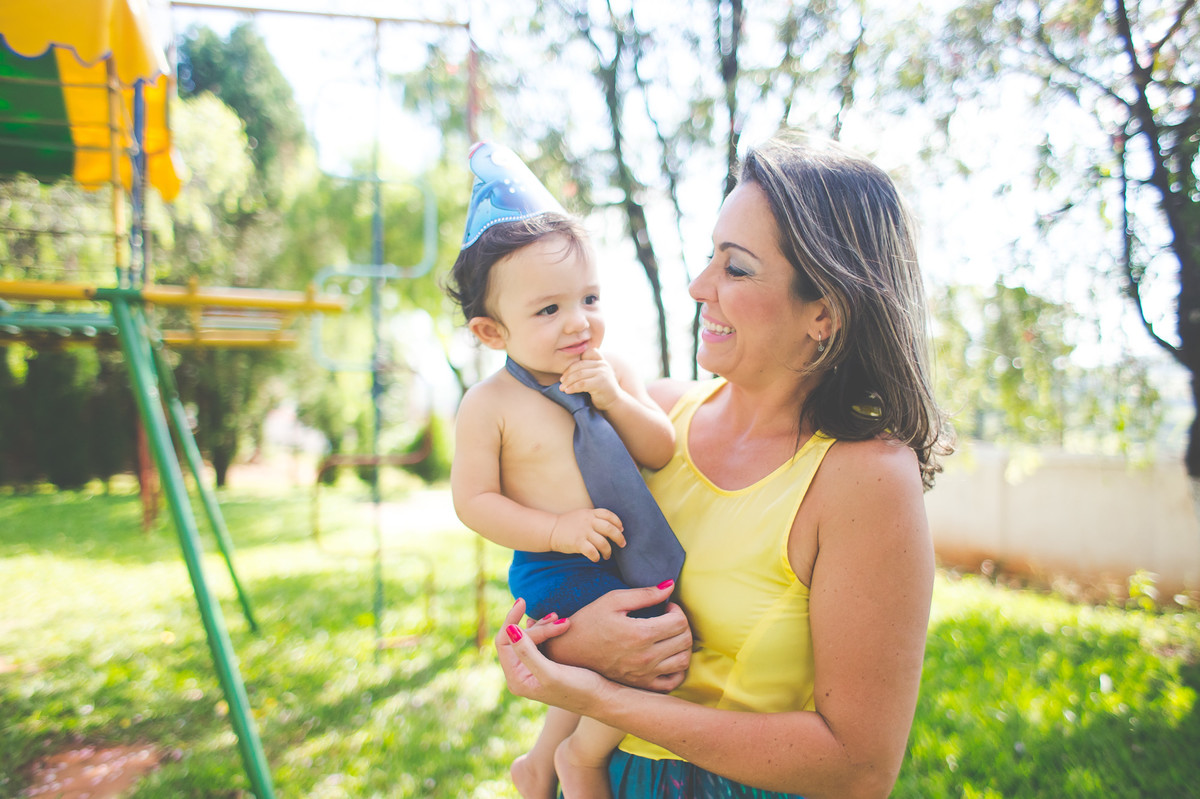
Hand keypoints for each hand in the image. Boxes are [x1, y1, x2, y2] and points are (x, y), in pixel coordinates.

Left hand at [495, 599, 611, 713]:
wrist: (604, 699)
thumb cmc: (579, 690)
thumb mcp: (552, 673)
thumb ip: (528, 653)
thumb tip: (509, 630)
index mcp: (517, 679)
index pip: (504, 642)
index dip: (511, 620)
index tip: (523, 602)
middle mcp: (522, 675)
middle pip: (519, 638)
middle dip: (539, 626)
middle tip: (561, 619)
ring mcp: (533, 669)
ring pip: (530, 638)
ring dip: (544, 626)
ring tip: (563, 620)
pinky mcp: (546, 664)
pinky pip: (540, 641)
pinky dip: (548, 630)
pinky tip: (558, 623)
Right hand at [542, 584, 691, 691]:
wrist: (568, 652)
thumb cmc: (589, 621)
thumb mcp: (613, 600)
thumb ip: (645, 593)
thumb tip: (670, 585)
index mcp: (640, 633)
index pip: (680, 622)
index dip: (677, 609)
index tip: (666, 606)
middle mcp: (646, 657)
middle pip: (685, 640)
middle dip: (683, 624)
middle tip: (670, 618)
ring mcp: (644, 674)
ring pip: (684, 661)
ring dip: (683, 645)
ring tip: (670, 636)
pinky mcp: (641, 685)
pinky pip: (673, 682)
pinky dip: (677, 669)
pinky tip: (668, 656)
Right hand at [550, 508, 625, 560]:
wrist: (551, 530)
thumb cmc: (568, 524)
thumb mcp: (582, 515)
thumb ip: (595, 518)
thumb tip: (612, 528)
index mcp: (590, 513)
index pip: (608, 515)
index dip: (617, 522)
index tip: (621, 529)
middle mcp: (588, 522)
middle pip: (609, 528)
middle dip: (619, 538)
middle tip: (622, 544)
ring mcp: (583, 532)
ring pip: (603, 543)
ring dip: (608, 551)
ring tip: (607, 556)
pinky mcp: (578, 543)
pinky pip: (592, 552)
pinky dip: (597, 557)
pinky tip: (596, 558)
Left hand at [561, 349, 621, 410]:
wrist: (615, 403)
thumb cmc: (601, 391)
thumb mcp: (596, 377)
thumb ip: (588, 370)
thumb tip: (567, 371)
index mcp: (600, 361)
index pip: (585, 355)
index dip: (573, 363)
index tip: (566, 374)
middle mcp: (602, 365)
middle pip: (579, 366)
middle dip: (567, 374)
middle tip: (561, 382)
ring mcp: (602, 373)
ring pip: (579, 375)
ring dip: (568, 382)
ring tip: (562, 388)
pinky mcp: (600, 383)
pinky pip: (582, 384)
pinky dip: (572, 387)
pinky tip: (567, 391)